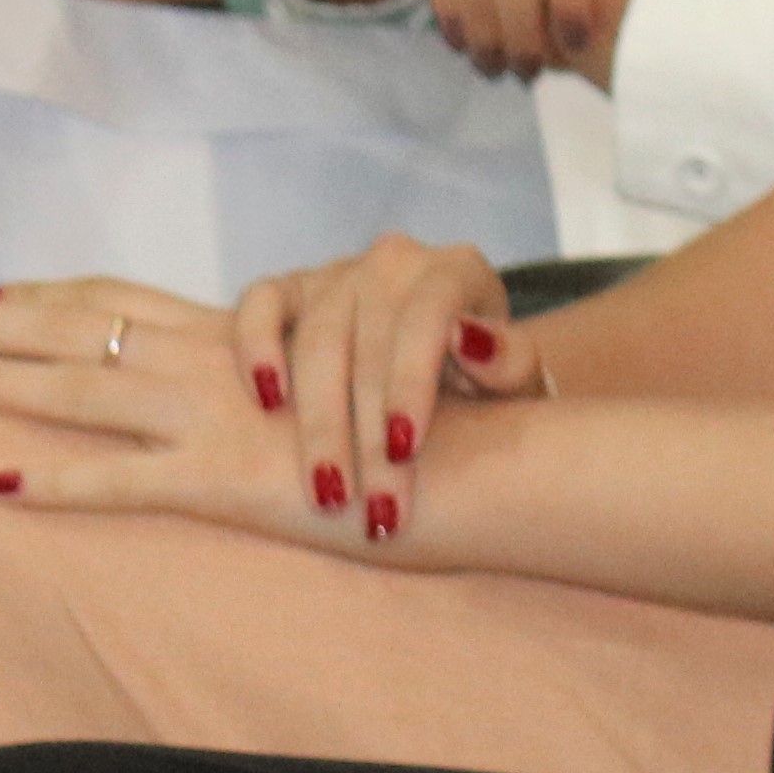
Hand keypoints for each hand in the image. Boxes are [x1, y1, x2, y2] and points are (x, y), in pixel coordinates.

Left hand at [0, 276, 418, 556]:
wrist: (465, 451)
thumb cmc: (420, 410)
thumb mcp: (343, 370)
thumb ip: (291, 360)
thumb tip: (256, 370)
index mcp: (232, 333)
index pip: (114, 298)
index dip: (40, 293)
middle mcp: (208, 362)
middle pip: (74, 330)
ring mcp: (207, 420)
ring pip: (76, 390)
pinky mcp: (218, 480)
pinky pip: (118, 481)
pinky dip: (52, 481)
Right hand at [219, 230, 533, 540]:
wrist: (452, 364)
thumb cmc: (489, 381)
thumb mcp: (517, 377)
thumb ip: (510, 361)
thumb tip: (470, 340)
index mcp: (457, 272)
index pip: (426, 318)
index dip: (411, 383)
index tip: (405, 449)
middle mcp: (395, 262)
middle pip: (369, 345)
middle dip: (368, 437)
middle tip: (370, 510)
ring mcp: (338, 272)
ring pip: (315, 340)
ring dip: (319, 425)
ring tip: (327, 495)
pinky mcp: (290, 287)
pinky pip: (261, 303)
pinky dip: (257, 346)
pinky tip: (267, 402)